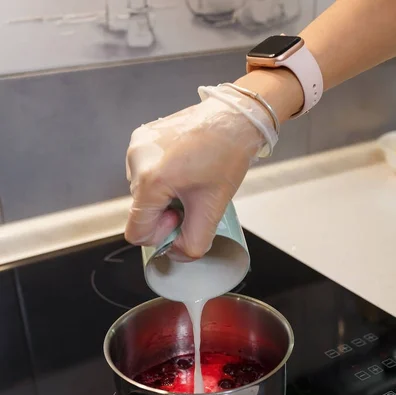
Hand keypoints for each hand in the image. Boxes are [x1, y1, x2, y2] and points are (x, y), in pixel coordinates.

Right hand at [125, 90, 269, 259]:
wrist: (235, 116)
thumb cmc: (226, 156)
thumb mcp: (212, 209)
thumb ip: (192, 243)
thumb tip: (177, 253)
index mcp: (150, 181)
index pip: (136, 233)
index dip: (160, 236)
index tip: (182, 219)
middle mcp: (136, 161)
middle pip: (141, 211)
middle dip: (165, 214)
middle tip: (193, 198)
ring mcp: (136, 146)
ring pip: (143, 193)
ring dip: (163, 196)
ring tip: (191, 180)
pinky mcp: (141, 137)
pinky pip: (145, 172)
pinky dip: (162, 178)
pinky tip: (184, 167)